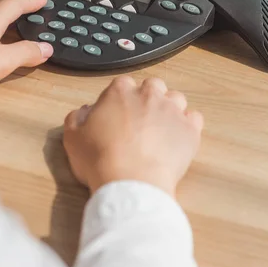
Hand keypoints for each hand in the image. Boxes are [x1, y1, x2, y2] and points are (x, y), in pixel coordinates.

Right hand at [63, 76, 203, 195]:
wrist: (130, 182)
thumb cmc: (100, 159)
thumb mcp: (73, 137)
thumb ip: (77, 118)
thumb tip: (85, 111)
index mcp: (120, 91)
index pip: (123, 84)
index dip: (120, 99)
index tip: (117, 114)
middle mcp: (149, 94)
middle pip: (152, 86)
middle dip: (148, 98)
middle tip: (139, 121)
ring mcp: (172, 111)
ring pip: (176, 99)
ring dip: (169, 109)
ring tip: (160, 130)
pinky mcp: (190, 130)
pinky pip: (194, 119)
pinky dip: (187, 126)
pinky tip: (177, 138)